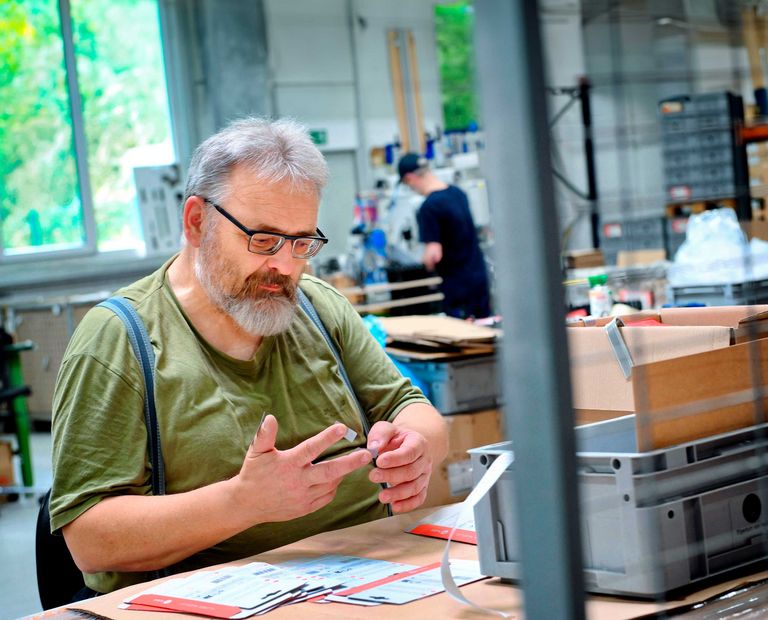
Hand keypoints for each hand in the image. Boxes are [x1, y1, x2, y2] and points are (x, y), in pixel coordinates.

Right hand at [231, 415, 371, 523]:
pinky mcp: (305, 508)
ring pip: (331, 484)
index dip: (327, 438)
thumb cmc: (253, 473)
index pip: (311, 448)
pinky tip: (337, 478)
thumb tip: (270, 417)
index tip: (342, 428)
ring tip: (355, 461)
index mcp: (288, 464)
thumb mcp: (256, 452)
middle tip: (368, 454)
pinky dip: (334, 487)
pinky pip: (326, 497)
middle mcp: (298, 481)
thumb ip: (264, 435)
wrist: (247, 504)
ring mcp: (303, 497)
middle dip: (350, 463)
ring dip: (343, 473)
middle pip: (329, 471)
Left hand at [366, 422, 432, 512]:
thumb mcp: (387, 428)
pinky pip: (419, 498)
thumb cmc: (396, 438)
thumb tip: (373, 448)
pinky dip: (408, 505)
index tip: (379, 461)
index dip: (395, 458)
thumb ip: (380, 434)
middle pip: (411, 471)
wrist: (408, 445)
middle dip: (391, 475)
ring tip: (382, 496)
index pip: (410, 452)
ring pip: (415, 487)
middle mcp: (425, 460)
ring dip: (398, 493)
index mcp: (418, 443)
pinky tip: (394, 506)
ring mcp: (425, 475)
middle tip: (373, 476)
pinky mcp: (422, 487)